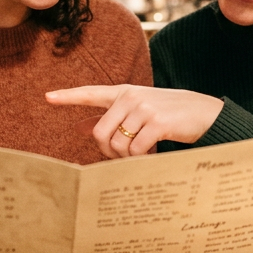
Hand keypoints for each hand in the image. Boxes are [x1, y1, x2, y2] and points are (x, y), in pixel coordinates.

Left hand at [45, 84, 223, 158]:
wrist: (205, 113)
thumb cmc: (168, 114)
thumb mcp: (138, 110)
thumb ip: (109, 118)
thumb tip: (79, 128)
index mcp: (123, 93)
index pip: (91, 93)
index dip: (68, 96)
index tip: (47, 97)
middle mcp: (131, 97)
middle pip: (100, 133)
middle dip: (107, 152)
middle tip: (121, 157)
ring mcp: (144, 108)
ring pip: (117, 145)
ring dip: (125, 158)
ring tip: (140, 155)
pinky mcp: (157, 122)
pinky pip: (135, 150)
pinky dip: (140, 160)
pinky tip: (150, 156)